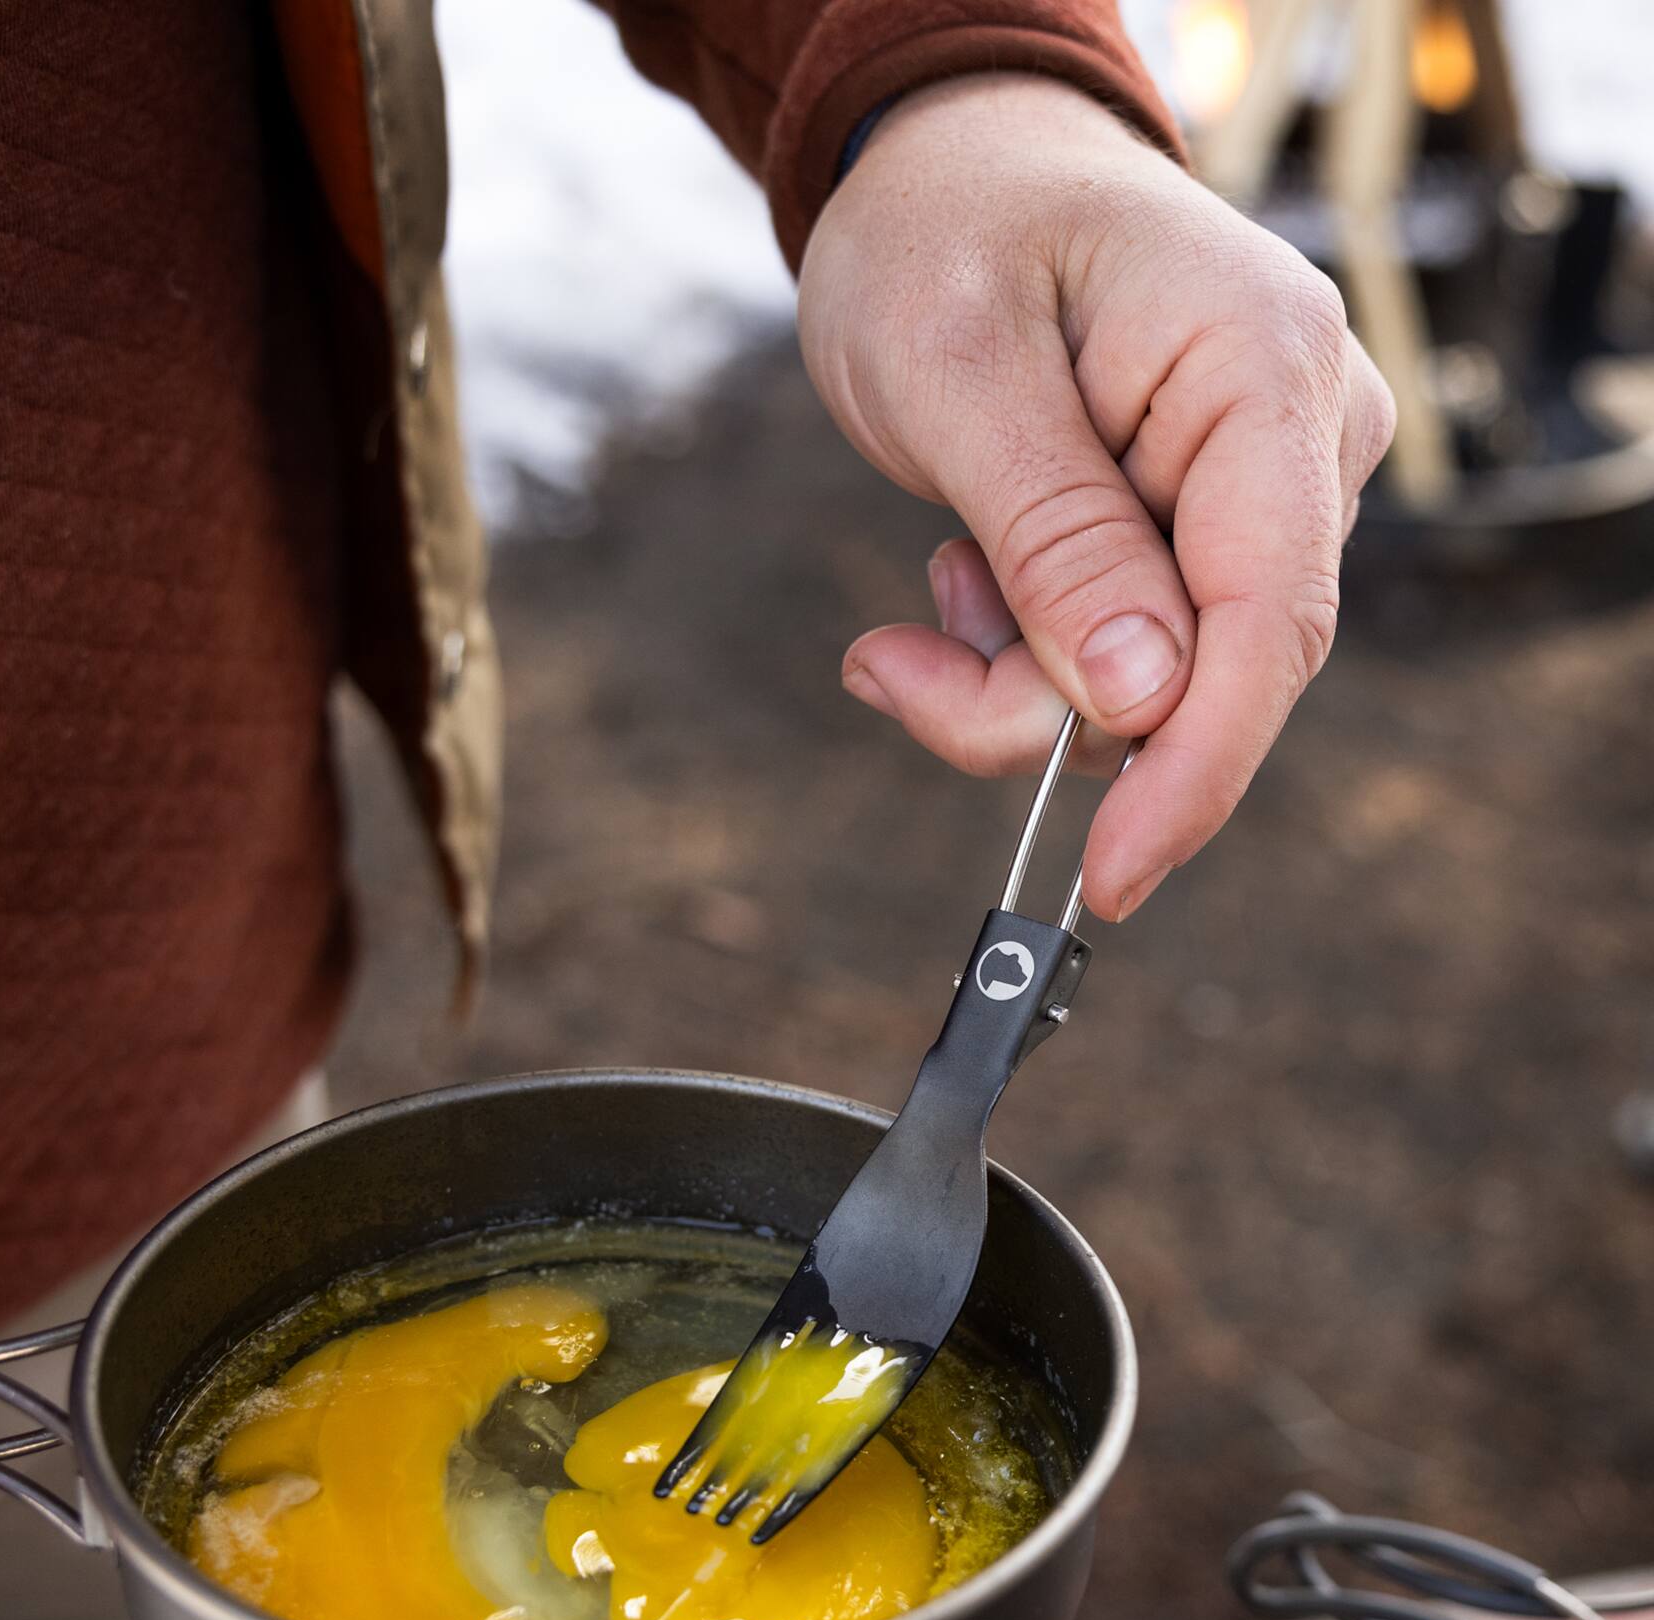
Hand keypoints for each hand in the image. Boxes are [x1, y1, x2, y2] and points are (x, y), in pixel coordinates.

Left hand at [798, 75, 1395, 918]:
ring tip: (933, 575)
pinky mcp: (1200, 533)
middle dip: (1039, 708)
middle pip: (1204, 674)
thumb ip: (1055, 538)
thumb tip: (1142, 701)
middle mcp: (1295, 442)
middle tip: (894, 666)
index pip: (1268, 622)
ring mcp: (1257, 492)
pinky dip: (1022, 652)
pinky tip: (968, 567)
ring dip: (1013, 677)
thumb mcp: (961, 375)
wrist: (946, 176)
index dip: (1195, 769)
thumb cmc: (945, 234)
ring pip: (1147, 685)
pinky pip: (1120, 656)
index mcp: (1262, 376)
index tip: (1107, 873)